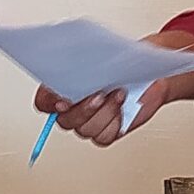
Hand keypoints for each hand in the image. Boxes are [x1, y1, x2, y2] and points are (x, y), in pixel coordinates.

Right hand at [34, 58, 190, 147]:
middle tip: (98, 95)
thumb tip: (69, 63)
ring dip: (104, 113)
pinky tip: (122, 107)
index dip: (50, 103)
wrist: (148, 75)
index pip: (44, 102)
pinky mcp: (105, 132)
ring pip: (85, 130)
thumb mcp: (102, 56)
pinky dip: (114, 123)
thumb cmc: (124, 63)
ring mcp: (89, 122)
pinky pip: (102, 137)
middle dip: (83, 109)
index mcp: (64, 87)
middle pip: (65, 121)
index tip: (63, 100)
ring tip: (118, 95)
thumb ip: (83, 63)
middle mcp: (73, 108)